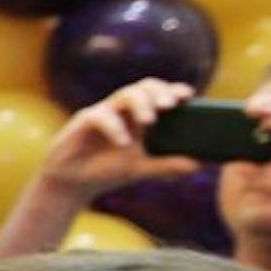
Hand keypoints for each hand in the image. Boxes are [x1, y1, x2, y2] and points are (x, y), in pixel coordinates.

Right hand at [39, 79, 201, 198]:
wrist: (73, 183)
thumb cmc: (106, 170)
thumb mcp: (140, 169)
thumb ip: (166, 166)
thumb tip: (196, 165)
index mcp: (138, 116)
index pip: (158, 94)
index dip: (173, 90)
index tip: (187, 96)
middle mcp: (122, 110)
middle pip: (143, 87)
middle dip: (158, 92)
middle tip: (170, 105)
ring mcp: (103, 113)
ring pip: (124, 94)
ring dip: (140, 104)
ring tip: (150, 121)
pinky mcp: (83, 121)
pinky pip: (101, 116)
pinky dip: (114, 127)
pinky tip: (122, 143)